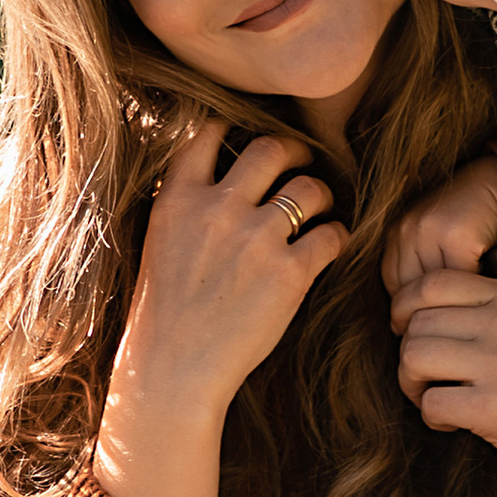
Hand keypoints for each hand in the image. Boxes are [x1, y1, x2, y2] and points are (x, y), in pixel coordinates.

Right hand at [94, 115, 345, 496]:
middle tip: (301, 167)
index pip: (207, 131)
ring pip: (309, 187)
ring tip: (320, 210)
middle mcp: (217, 209)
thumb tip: (225, 181)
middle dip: (293, 153)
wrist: (173, 371)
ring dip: (321, 195)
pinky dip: (336, 237)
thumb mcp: (159, 244)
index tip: (247, 136)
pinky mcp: (289, 273)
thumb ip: (188, 206)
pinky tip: (328, 246)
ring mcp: (255, 239)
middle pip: (271, 148)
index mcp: (178, 199)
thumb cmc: (165, 315)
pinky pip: (331, 234)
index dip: (233, 125)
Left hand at [383, 153, 496, 325]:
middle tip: (451, 326)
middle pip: (410, 289)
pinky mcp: (454, 233)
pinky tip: (483, 297)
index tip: (430, 324)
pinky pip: (459, 279)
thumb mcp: (437, 248)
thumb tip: (400, 329)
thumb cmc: (471, 226)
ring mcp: (428, 229)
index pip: (394, 287)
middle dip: (430, 309)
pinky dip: (471, 292)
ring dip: (451, 302)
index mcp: (398, 234)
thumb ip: (421, 275)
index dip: (412, 309)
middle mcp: (407, 229)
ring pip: (433, 287)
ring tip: (468, 314)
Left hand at [393, 269, 496, 496]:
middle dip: (409, 358)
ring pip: (413, 358)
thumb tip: (410, 317)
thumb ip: (486, 314)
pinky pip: (430, 404)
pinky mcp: (496, 408)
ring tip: (438, 400)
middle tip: (428, 383)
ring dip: (414, 387)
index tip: (409, 336)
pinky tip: (456, 425)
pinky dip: (434, 419)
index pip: (431, 282)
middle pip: (416, 324)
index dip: (404, 310)